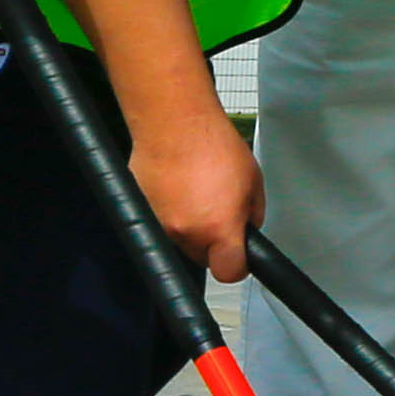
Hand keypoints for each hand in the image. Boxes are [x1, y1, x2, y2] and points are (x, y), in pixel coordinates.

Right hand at [137, 104, 261, 285]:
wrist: (174, 123)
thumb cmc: (213, 144)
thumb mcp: (253, 182)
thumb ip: (253, 214)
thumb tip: (249, 230)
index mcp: (218, 228)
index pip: (229, 272)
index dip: (237, 265)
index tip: (240, 256)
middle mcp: (185, 232)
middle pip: (203, 258)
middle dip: (213, 242)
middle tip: (218, 212)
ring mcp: (159, 224)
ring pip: (181, 242)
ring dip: (191, 227)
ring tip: (197, 194)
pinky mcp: (141, 211)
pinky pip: (161, 223)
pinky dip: (172, 213)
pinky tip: (179, 189)